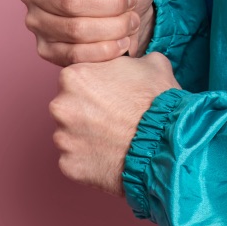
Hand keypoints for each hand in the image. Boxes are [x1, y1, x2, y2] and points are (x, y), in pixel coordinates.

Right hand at [18, 0, 156, 65]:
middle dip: (112, 4)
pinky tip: (122, 40)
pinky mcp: (46, 50)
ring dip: (113, 27)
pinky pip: (75, 55)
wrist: (131, 9)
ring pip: (75, 30)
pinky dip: (106, 49)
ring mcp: (35, 22)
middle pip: (70, 2)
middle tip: (130, 1)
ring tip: (130, 19)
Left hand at [50, 52, 178, 193]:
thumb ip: (129, 61)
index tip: (114, 95)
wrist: (166, 142)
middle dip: (88, 112)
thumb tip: (130, 64)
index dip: (98, 87)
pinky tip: (112, 155)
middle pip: (69, 107)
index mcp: (74, 76)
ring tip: (115, 139)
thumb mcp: (152, 63)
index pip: (78, 79)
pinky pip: (76, 160)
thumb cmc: (159, 101)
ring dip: (88, 136)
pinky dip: (91, 159)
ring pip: (70, 135)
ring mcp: (62, 138)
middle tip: (115, 118)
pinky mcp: (69, 165)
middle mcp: (60, 106)